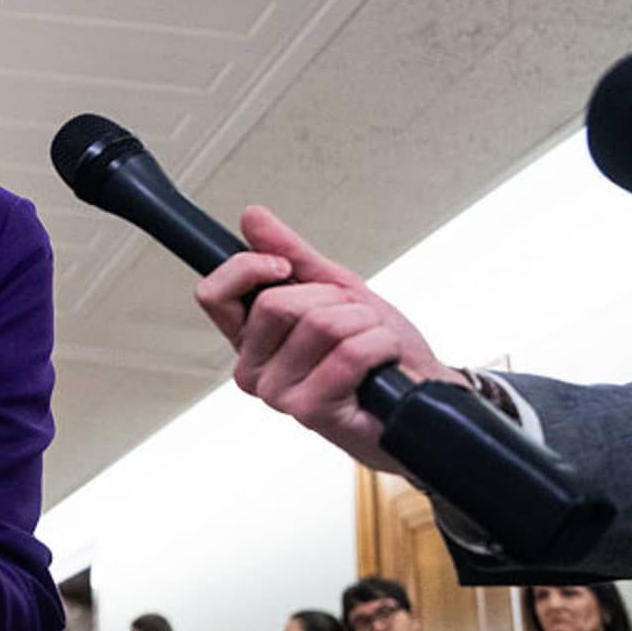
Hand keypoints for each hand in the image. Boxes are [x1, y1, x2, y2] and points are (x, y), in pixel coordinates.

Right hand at [192, 205, 466, 472]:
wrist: (419, 394)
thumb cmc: (377, 351)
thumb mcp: (335, 289)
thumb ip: (291, 254)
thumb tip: (252, 218)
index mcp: (248, 339)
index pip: (213, 294)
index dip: (248, 269)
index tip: (284, 267)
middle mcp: (253, 370)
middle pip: (276, 303)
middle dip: (332, 297)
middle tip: (352, 318)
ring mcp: (278, 395)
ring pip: (320, 324)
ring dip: (364, 321)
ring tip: (372, 342)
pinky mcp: (311, 412)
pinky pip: (349, 353)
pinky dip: (380, 344)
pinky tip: (382, 362)